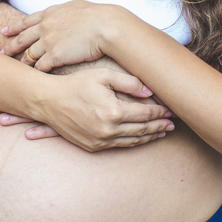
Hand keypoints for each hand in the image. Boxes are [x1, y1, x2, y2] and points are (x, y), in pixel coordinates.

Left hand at [0, 1, 117, 71]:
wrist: (106, 26)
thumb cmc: (99, 16)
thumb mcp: (78, 6)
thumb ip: (67, 11)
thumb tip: (68, 11)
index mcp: (51, 13)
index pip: (27, 21)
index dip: (15, 27)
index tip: (4, 31)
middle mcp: (45, 26)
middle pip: (22, 38)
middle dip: (10, 46)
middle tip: (1, 53)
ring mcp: (48, 41)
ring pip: (29, 55)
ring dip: (22, 63)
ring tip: (15, 69)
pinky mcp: (55, 56)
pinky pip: (40, 67)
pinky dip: (35, 73)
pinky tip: (32, 78)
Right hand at [0, 90, 163, 140]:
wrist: (48, 101)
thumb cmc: (76, 84)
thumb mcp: (103, 75)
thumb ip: (128, 82)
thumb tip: (150, 92)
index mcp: (113, 111)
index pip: (144, 114)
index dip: (159, 112)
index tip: (171, 110)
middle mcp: (108, 130)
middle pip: (142, 130)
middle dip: (159, 126)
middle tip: (172, 124)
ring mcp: (100, 141)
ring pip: (132, 141)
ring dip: (149, 137)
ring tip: (161, 132)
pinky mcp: (93, 146)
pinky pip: (118, 145)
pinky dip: (132, 142)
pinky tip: (140, 138)